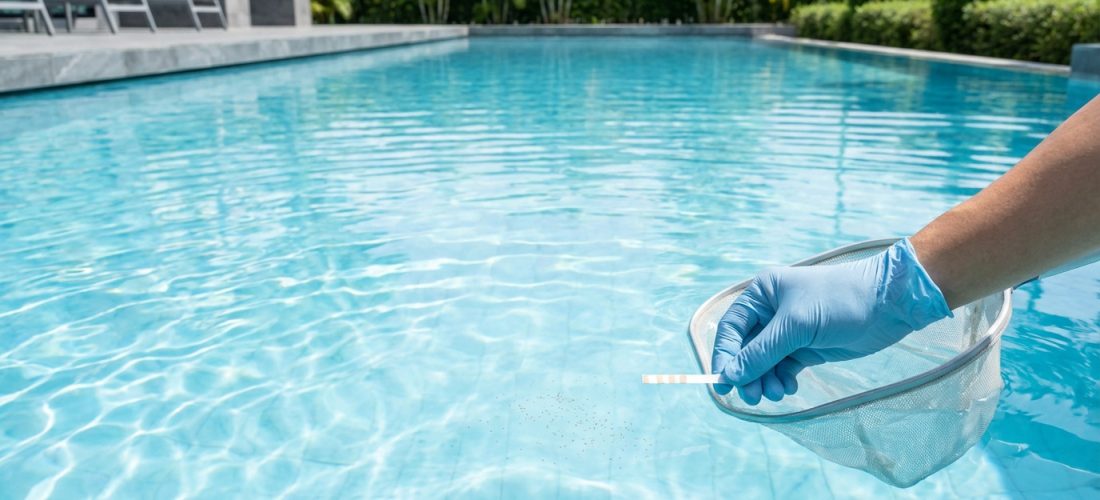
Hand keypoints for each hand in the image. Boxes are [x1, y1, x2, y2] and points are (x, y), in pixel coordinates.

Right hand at [710, 239, 951, 404]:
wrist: (888, 304)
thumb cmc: (839, 302)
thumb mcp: (795, 326)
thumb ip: (761, 353)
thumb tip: (730, 376)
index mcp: (762, 294)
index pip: (731, 328)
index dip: (725, 356)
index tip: (725, 383)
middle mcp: (771, 311)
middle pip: (746, 349)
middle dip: (748, 373)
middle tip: (753, 396)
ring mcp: (789, 330)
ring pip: (764, 362)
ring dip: (765, 380)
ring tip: (777, 393)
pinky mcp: (806, 347)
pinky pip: (783, 368)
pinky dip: (782, 379)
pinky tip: (789, 387)